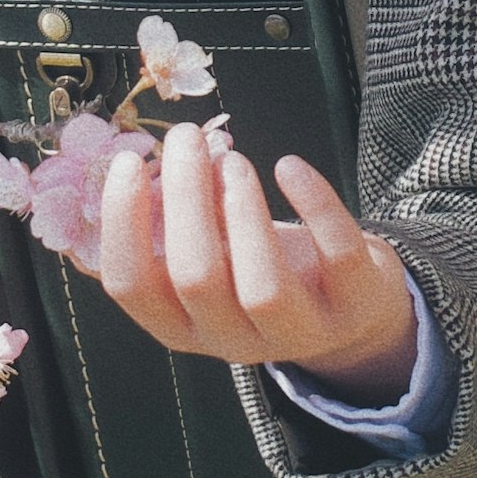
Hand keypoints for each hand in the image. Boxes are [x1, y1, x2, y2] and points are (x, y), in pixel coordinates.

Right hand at [85, 122, 421, 401]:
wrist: (345, 310)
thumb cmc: (254, 268)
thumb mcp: (205, 257)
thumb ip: (166, 226)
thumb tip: (124, 164)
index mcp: (181, 326)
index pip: (132, 287)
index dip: (122, 223)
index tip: (128, 162)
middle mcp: (233, 340)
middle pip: (195, 278)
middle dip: (185, 199)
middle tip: (185, 138)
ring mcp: (299, 330)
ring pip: (262, 286)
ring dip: (243, 211)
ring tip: (233, 158)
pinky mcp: (354, 305)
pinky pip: (338, 257)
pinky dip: (315, 205)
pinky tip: (290, 165)